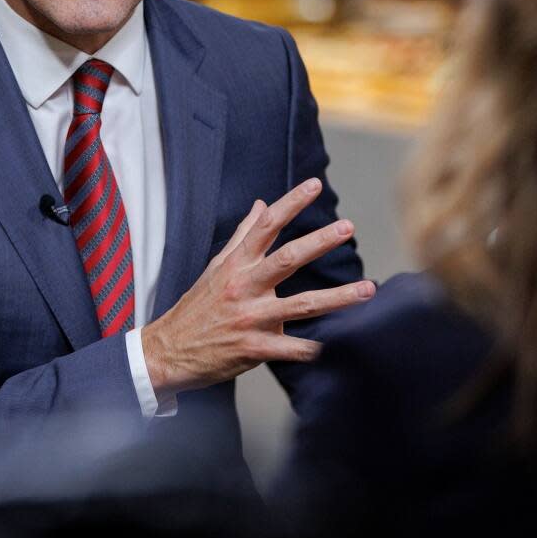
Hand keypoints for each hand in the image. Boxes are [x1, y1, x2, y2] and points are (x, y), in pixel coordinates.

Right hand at [141, 178, 374, 399]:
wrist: (168, 351)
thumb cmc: (197, 307)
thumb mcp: (216, 267)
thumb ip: (242, 236)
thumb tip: (261, 204)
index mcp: (236, 264)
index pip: (265, 225)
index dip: (290, 203)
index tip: (313, 185)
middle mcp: (244, 286)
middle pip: (288, 259)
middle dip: (320, 242)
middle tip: (347, 227)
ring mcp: (249, 318)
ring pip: (301, 305)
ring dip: (338, 298)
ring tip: (368, 289)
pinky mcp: (252, 348)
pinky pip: (290, 348)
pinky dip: (313, 348)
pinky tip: (336, 346)